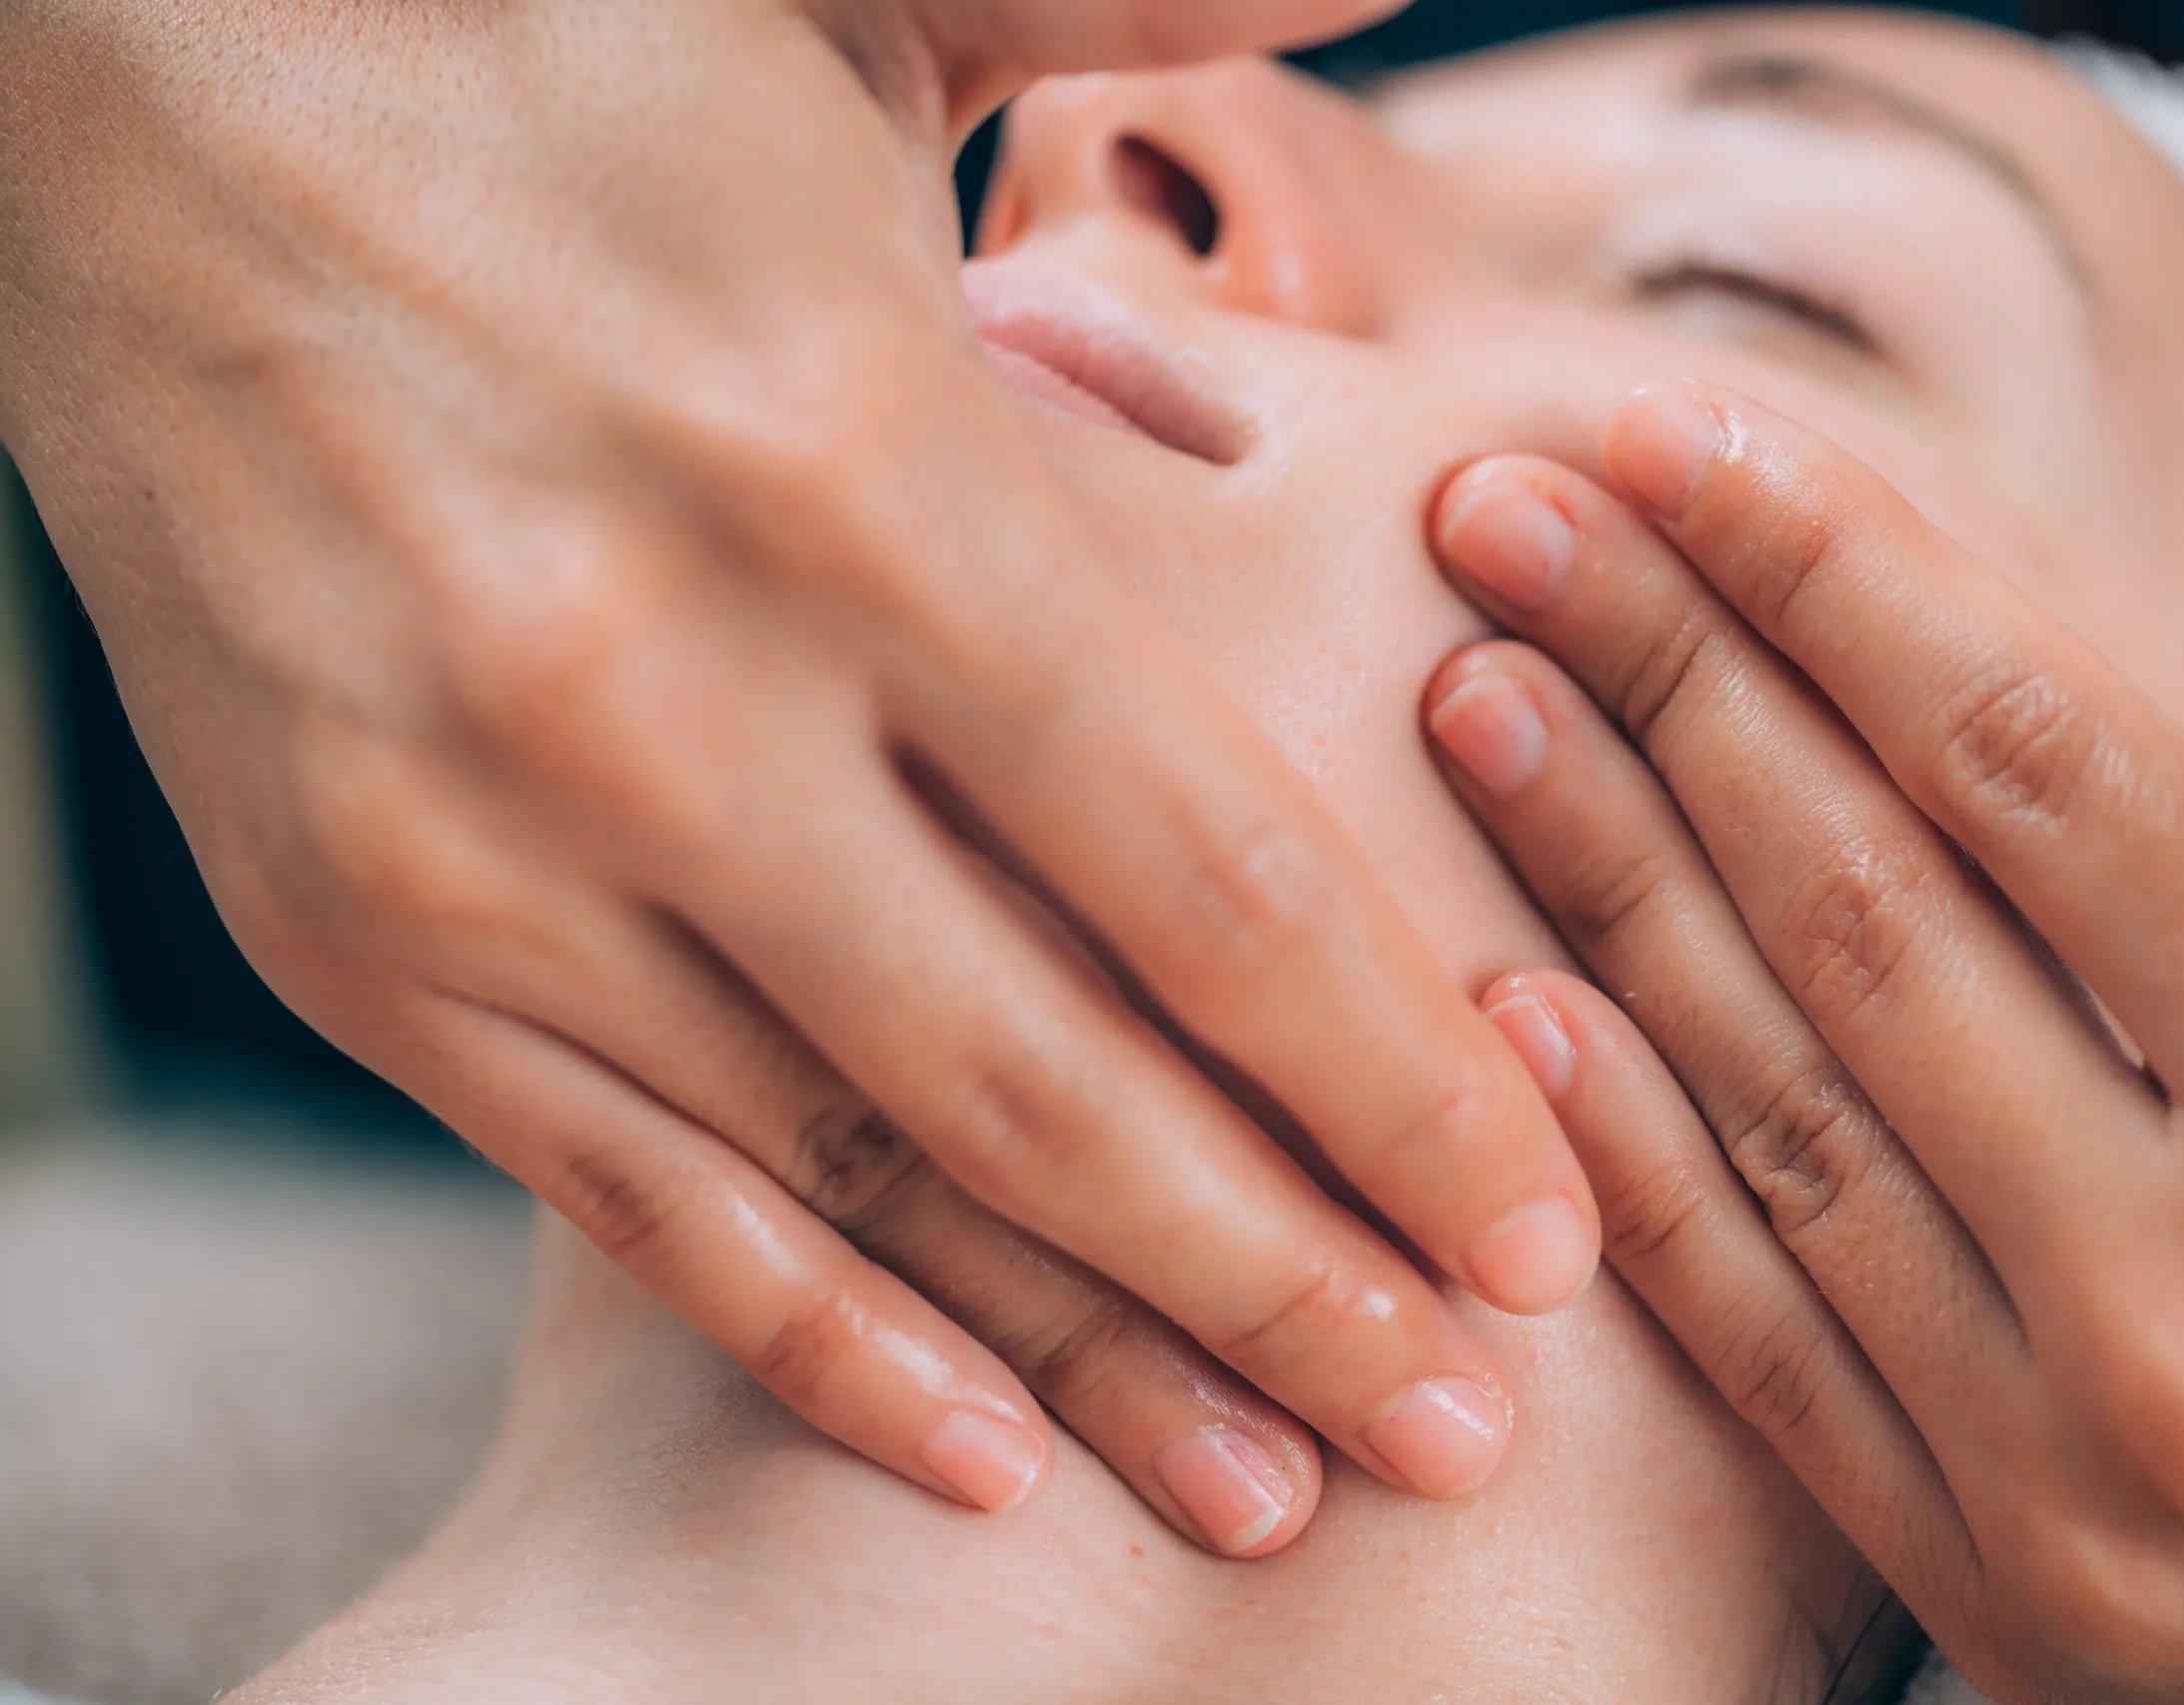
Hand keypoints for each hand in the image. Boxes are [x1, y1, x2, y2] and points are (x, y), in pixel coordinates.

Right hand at [0, 0, 1598, 1551]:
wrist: (115, 66)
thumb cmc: (563, 26)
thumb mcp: (869, 4)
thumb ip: (1153, 21)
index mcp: (854, 466)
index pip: (1205, 870)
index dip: (1395, 1081)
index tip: (1543, 1224)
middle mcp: (664, 696)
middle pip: (1061, 1086)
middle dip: (1293, 1276)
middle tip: (1466, 1418)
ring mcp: (481, 841)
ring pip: (855, 1182)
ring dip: (1089, 1356)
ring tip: (1277, 1487)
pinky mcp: (349, 924)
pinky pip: (618, 1196)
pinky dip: (806, 1339)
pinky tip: (972, 1451)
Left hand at [1422, 382, 2183, 1700]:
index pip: (2037, 767)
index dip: (1836, 577)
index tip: (1672, 442)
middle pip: (1860, 900)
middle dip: (1667, 673)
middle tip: (1504, 512)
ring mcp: (2073, 1466)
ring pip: (1776, 1099)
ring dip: (1601, 877)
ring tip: (1471, 700)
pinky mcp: (2004, 1601)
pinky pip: (1770, 1345)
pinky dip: (1633, 1164)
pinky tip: (1512, 1007)